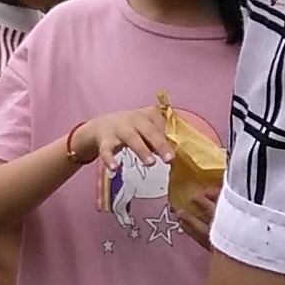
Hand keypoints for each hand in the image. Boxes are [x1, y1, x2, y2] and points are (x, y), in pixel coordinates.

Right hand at [57, 108, 176, 169]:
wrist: (100, 126)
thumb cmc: (134, 129)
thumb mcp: (148, 129)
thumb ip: (163, 139)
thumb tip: (181, 154)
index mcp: (149, 115)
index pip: (163, 124)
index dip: (173, 136)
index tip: (184, 149)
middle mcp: (134, 119)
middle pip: (149, 130)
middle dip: (161, 144)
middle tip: (171, 159)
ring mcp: (118, 129)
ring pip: (131, 138)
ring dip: (141, 150)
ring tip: (151, 163)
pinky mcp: (104, 141)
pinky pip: (106, 150)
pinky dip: (109, 159)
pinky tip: (114, 169)